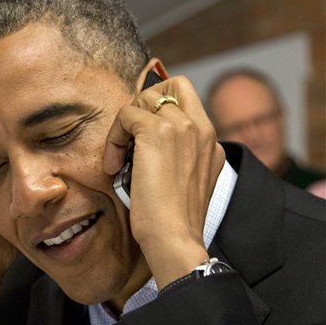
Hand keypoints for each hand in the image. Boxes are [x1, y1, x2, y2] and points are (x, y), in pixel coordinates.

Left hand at [104, 72, 224, 287]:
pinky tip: (114, 165)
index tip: (141, 136)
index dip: (160, 110)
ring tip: (119, 158)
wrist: (174, 238)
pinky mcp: (157, 132)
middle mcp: (202, 128)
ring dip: (126, 125)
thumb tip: (146, 145)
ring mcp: (182, 127)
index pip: (188, 101)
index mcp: (211, 142)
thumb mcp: (185, 182)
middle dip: (145, 102)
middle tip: (130, 135)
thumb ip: (179, 157)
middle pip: (173, 85)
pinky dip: (114, 137)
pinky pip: (126, 114)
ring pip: (145, 98)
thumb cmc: (173, 220)